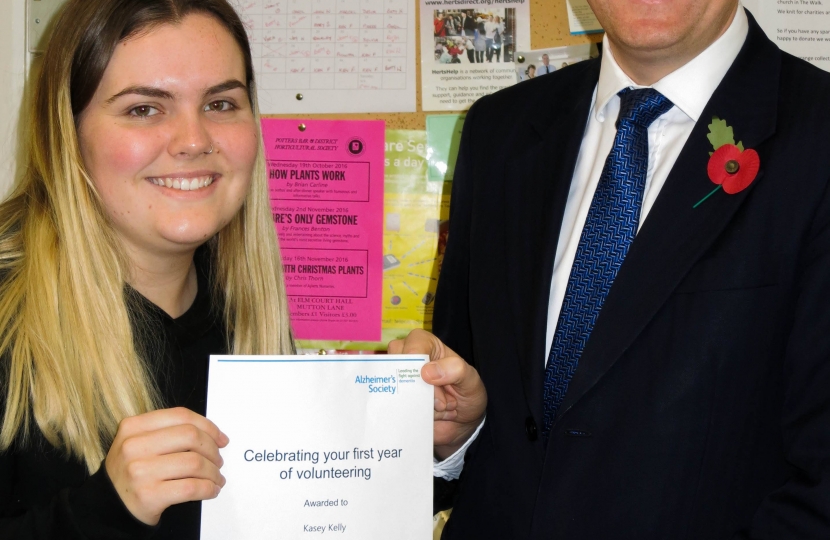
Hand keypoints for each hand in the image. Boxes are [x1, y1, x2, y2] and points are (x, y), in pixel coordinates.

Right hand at [105, 407, 228, 524]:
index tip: (221, 438)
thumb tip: (213, 434)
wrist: (107, 507)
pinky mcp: (148, 496)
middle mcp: (133, 446)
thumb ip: (169, 432)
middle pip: (190, 436)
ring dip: (213, 472)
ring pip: (194, 463)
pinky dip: (208, 488)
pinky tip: (211, 490)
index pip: (180, 416)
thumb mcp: (140, 443)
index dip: (208, 425)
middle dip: (212, 449)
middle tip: (218, 460)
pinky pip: (191, 487)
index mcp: (133, 427)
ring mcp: (139, 471)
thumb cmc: (133, 472)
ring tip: (216, 477)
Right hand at [389, 329, 486, 459]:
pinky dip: (413, 415)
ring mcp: (401, 382)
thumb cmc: (467, 393)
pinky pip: (394, 407)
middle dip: (418, 388)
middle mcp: (410, 361)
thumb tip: (426, 372)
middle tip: (441, 401)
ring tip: (440, 408)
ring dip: (419, 404)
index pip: (413, 343)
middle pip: (395, 364)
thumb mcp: (471, 380)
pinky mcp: (397, 402)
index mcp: (428, 346)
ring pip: (394, 389)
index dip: (417, 361)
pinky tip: (431, 417)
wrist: (463, 425)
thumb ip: (456, 370)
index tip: (428, 380)